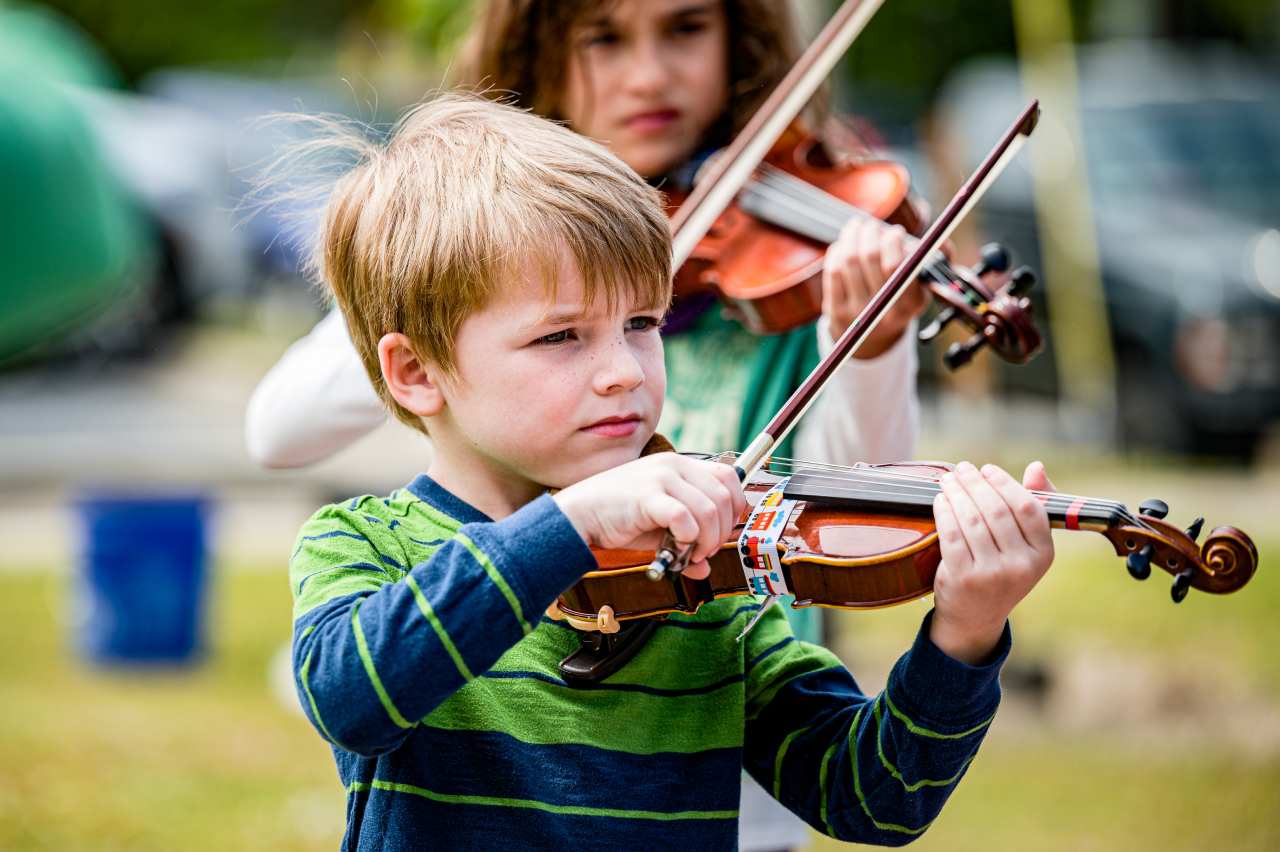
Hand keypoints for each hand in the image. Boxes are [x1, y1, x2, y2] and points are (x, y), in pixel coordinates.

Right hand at [553, 453, 746, 580]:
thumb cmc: (618, 517)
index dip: (735, 506)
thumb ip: (685, 538)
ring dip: (707, 540)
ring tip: (692, 553)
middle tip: (706, 550)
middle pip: (722, 498)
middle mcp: (673, 465)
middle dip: (722, 531)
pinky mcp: (648, 495)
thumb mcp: (659, 526)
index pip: (727, 477)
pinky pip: (685, 518)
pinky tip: (677, 549)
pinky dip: (688, 539)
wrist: (579, 515)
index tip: (724, 530)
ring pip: (708, 510)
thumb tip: (704, 568)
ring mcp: (660, 478)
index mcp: (679, 465)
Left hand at [822, 218, 930, 357]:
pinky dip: (838, 251)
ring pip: (849, 261)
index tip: (895, 232)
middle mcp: (884, 312)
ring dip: (852, 237)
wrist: (874, 337)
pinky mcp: (835, 312)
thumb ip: (937, 260)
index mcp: (910, 304)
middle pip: (869, 258)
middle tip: (871, 224)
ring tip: (857, 228)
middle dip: (869, 233)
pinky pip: (833, 271)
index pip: (896, 266)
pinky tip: (843, 244)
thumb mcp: (924, 284)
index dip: (892, 241)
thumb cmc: (901, 298)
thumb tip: (942, 242)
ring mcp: (857, 314)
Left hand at [928, 461, 1055, 663]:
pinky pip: (951, 535)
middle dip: (975, 483)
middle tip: (961, 468)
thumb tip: (1037, 466)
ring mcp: (992, 574)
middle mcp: (1021, 566)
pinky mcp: (963, 578)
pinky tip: (940, 500)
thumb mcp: (1026, 545)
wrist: (976, 617)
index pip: (1028, 507)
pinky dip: (944, 512)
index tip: (987, 469)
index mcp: (1043, 554)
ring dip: (957, 493)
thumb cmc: (1002, 570)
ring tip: (948, 480)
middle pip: (996, 510)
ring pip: (972, 520)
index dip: (1005, 483)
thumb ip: (1033, 505)